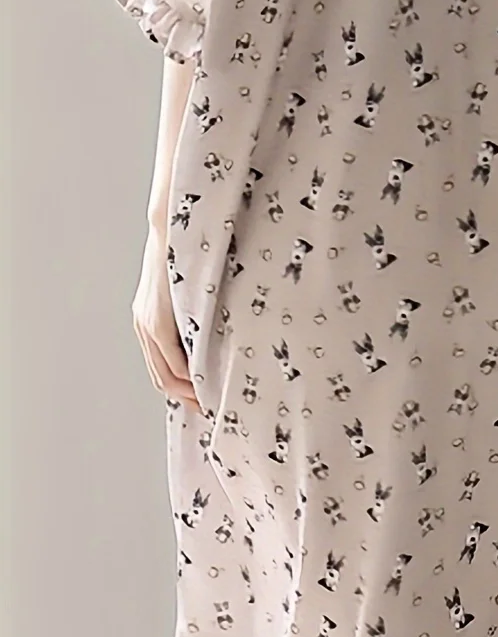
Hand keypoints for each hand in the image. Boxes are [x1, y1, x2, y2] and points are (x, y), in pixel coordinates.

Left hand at [133, 225, 199, 411]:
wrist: (171, 227)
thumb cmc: (188, 254)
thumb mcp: (189, 290)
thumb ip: (194, 313)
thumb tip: (216, 333)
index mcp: (150, 320)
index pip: (163, 368)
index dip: (181, 389)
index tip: (204, 399)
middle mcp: (143, 326)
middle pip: (161, 379)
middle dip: (185, 398)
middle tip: (208, 410)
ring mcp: (147, 325)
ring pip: (164, 375)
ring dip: (187, 391)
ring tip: (210, 401)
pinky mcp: (156, 322)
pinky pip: (171, 361)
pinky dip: (187, 377)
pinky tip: (206, 382)